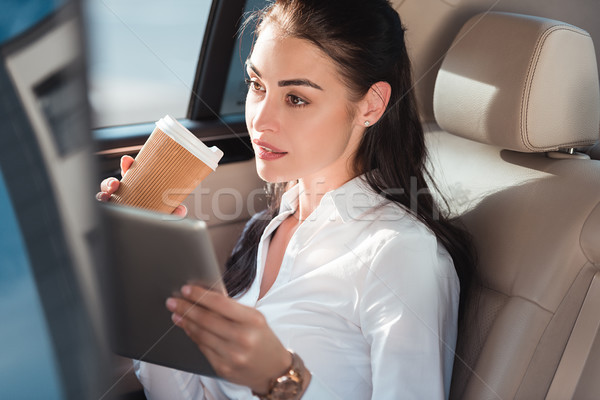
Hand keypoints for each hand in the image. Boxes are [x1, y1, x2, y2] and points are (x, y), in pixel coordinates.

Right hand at [96, 155, 186, 216]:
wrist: (151, 238)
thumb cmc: (156, 219)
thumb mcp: (166, 212)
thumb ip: (173, 211)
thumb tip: (180, 210)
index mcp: (136, 189)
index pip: (130, 175)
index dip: (127, 166)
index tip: (127, 161)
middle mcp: (123, 196)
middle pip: (112, 185)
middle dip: (110, 182)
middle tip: (115, 184)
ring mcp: (115, 206)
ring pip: (103, 196)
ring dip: (103, 194)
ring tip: (107, 196)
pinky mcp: (110, 217)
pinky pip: (100, 211)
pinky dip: (99, 207)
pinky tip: (102, 207)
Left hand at [166, 285, 290, 393]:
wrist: (273, 370)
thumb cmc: (263, 339)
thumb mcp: (255, 319)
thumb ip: (232, 309)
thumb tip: (203, 298)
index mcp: (253, 320)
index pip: (221, 304)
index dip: (200, 295)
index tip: (186, 289)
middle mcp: (243, 338)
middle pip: (206, 320)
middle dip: (186, 308)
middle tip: (172, 301)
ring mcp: (232, 355)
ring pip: (201, 335)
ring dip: (186, 323)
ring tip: (177, 314)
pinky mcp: (223, 368)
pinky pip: (203, 349)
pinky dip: (193, 337)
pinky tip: (188, 329)